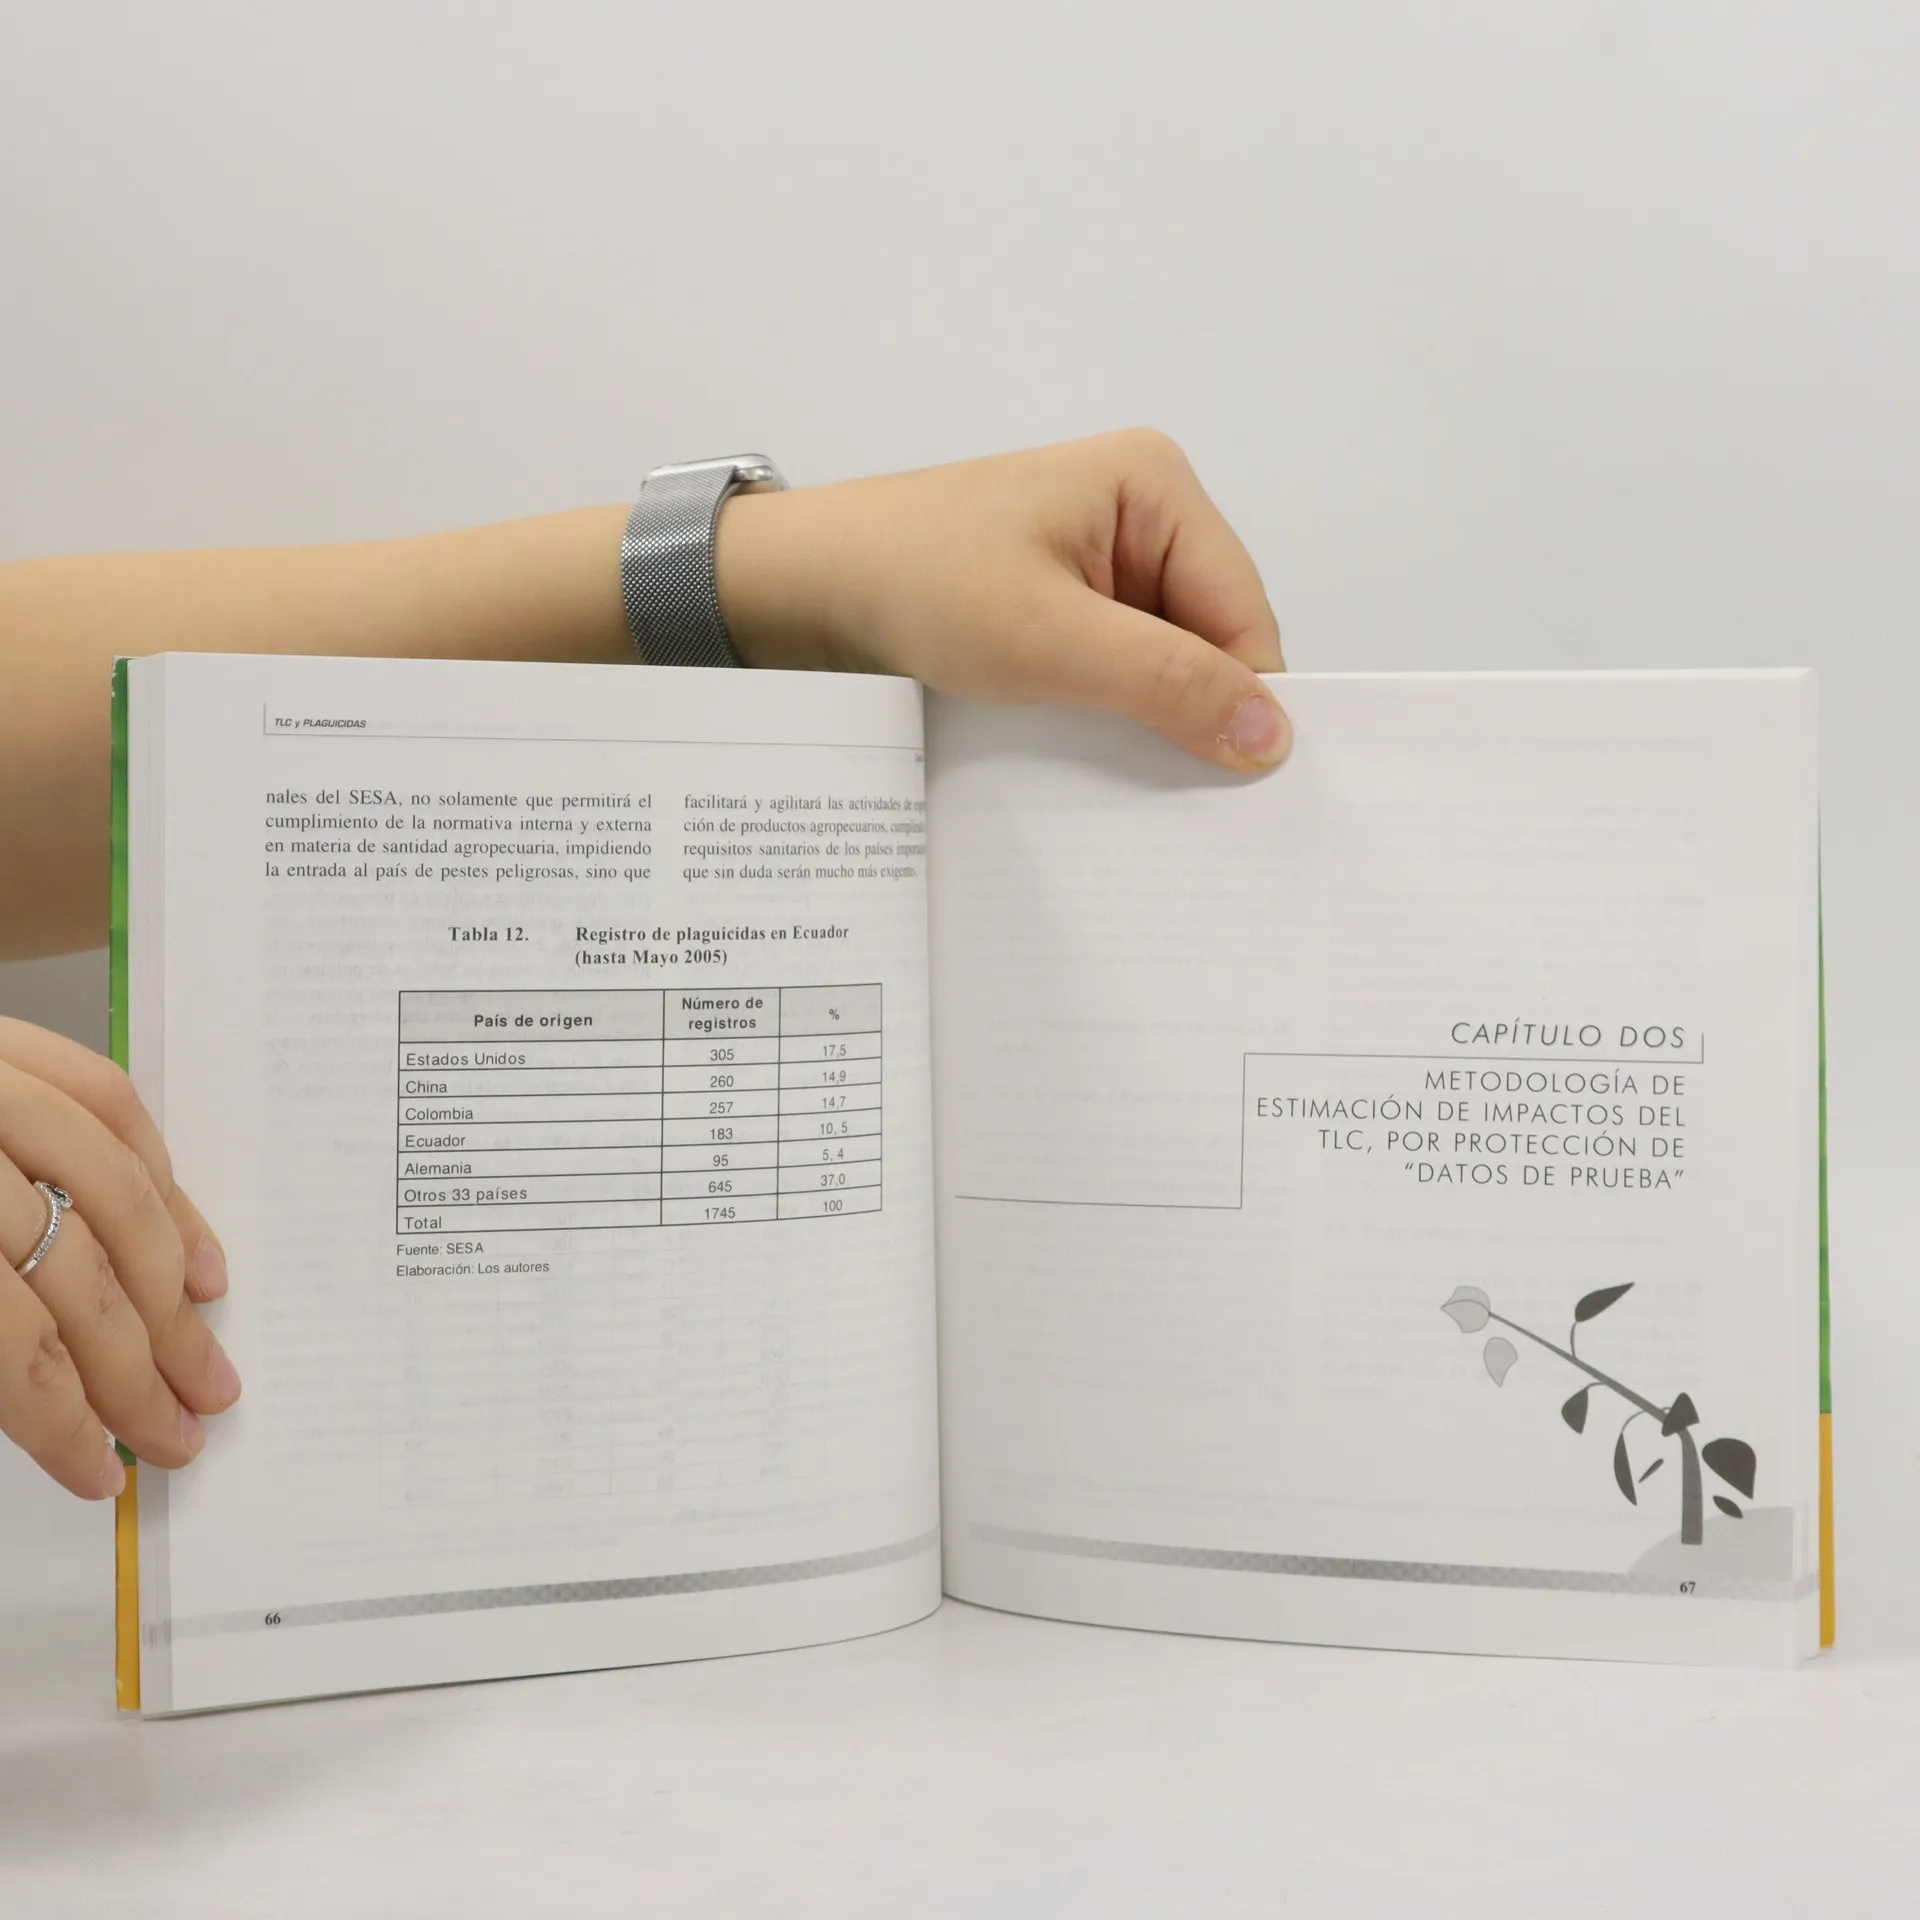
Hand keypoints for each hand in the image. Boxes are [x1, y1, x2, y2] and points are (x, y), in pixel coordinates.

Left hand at [0, 1018, 239, 1498]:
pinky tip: (189, 1249)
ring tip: (202, 1361)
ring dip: (173, 1291)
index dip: (62, 1423)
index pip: (10, 1349)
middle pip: (75, 1277)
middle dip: (138, 1370)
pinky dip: (162, 1177)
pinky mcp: (3, 1037)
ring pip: (115, 1194)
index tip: (99, 1476)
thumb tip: (31, 1411)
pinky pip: (110, 1099)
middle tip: (180, 1432)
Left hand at [717, 429, 1291, 773]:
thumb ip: (1169, 684)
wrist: (803, 586)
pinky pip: (1119, 667)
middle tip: (1172, 791)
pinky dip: (1110, 711)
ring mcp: (1102, 558)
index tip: (1237, 785)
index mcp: (1155, 484)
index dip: (1243, 698)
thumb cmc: (915, 582)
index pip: (1244, 612)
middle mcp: (1141, 512)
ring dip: (1147, 715)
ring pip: (1166, 661)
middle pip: (1213, 636)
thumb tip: (1274, 737)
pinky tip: (1084, 743)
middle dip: (1193, 707)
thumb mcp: (1050, 640)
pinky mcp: (1065, 601)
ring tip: (1117, 766)